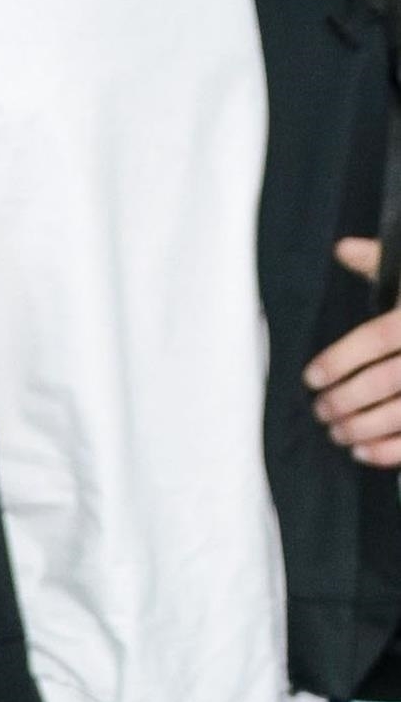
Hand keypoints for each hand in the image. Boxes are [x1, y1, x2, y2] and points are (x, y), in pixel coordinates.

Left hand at [305, 241, 400, 466]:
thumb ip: (381, 261)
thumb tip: (342, 249)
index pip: (377, 338)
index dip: (340, 360)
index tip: (312, 377)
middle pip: (387, 380)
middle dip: (346, 399)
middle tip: (320, 409)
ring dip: (362, 428)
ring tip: (336, 431)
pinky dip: (388, 451)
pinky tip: (361, 452)